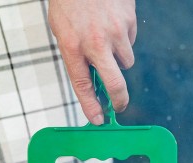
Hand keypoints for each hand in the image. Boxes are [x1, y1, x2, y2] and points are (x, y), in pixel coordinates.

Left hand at [48, 0, 136, 124]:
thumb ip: (77, 56)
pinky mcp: (129, 21)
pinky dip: (124, 39)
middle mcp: (95, 42)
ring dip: (119, 60)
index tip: (98, 120)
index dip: (91, 106)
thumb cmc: (70, 2)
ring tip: (108, 41)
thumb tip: (94, 81)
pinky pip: (130, 42)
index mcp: (72, 45)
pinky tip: (113, 24)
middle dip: (119, 101)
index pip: (83, 85)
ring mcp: (115, 32)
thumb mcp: (62, 30)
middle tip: (119, 106)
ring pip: (126, 62)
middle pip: (115, 84)